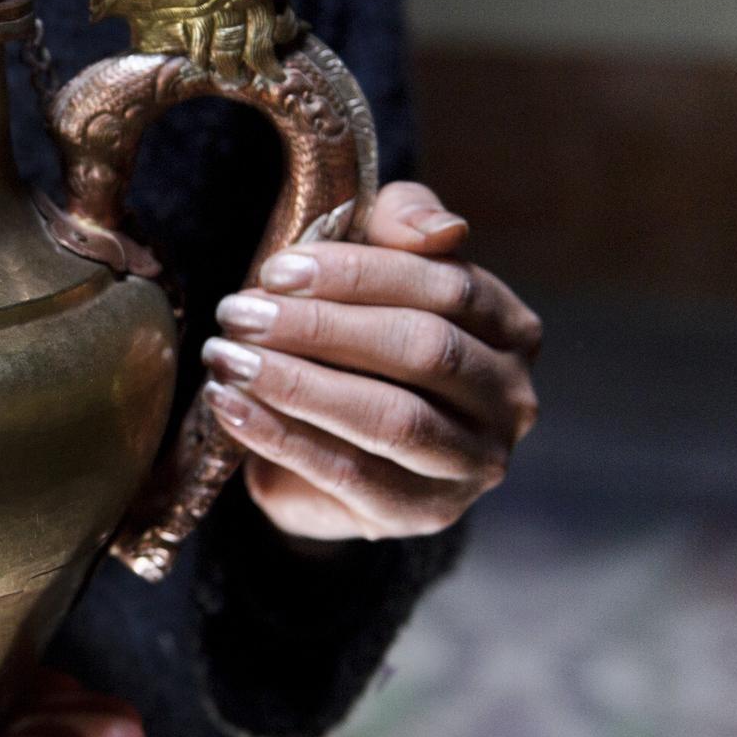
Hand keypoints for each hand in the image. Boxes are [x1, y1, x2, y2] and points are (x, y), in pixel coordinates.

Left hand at [199, 181, 540, 543]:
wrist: (337, 444)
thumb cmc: (360, 340)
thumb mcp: (379, 267)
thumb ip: (404, 223)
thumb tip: (443, 230)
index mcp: (510, 329)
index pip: (448, 288)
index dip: (360, 274)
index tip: (276, 269)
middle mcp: (509, 399)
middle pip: (423, 350)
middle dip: (321, 328)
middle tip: (239, 313)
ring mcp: (472, 463)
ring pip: (391, 418)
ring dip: (298, 384)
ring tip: (227, 358)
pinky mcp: (423, 513)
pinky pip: (348, 472)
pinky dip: (281, 436)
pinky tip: (229, 405)